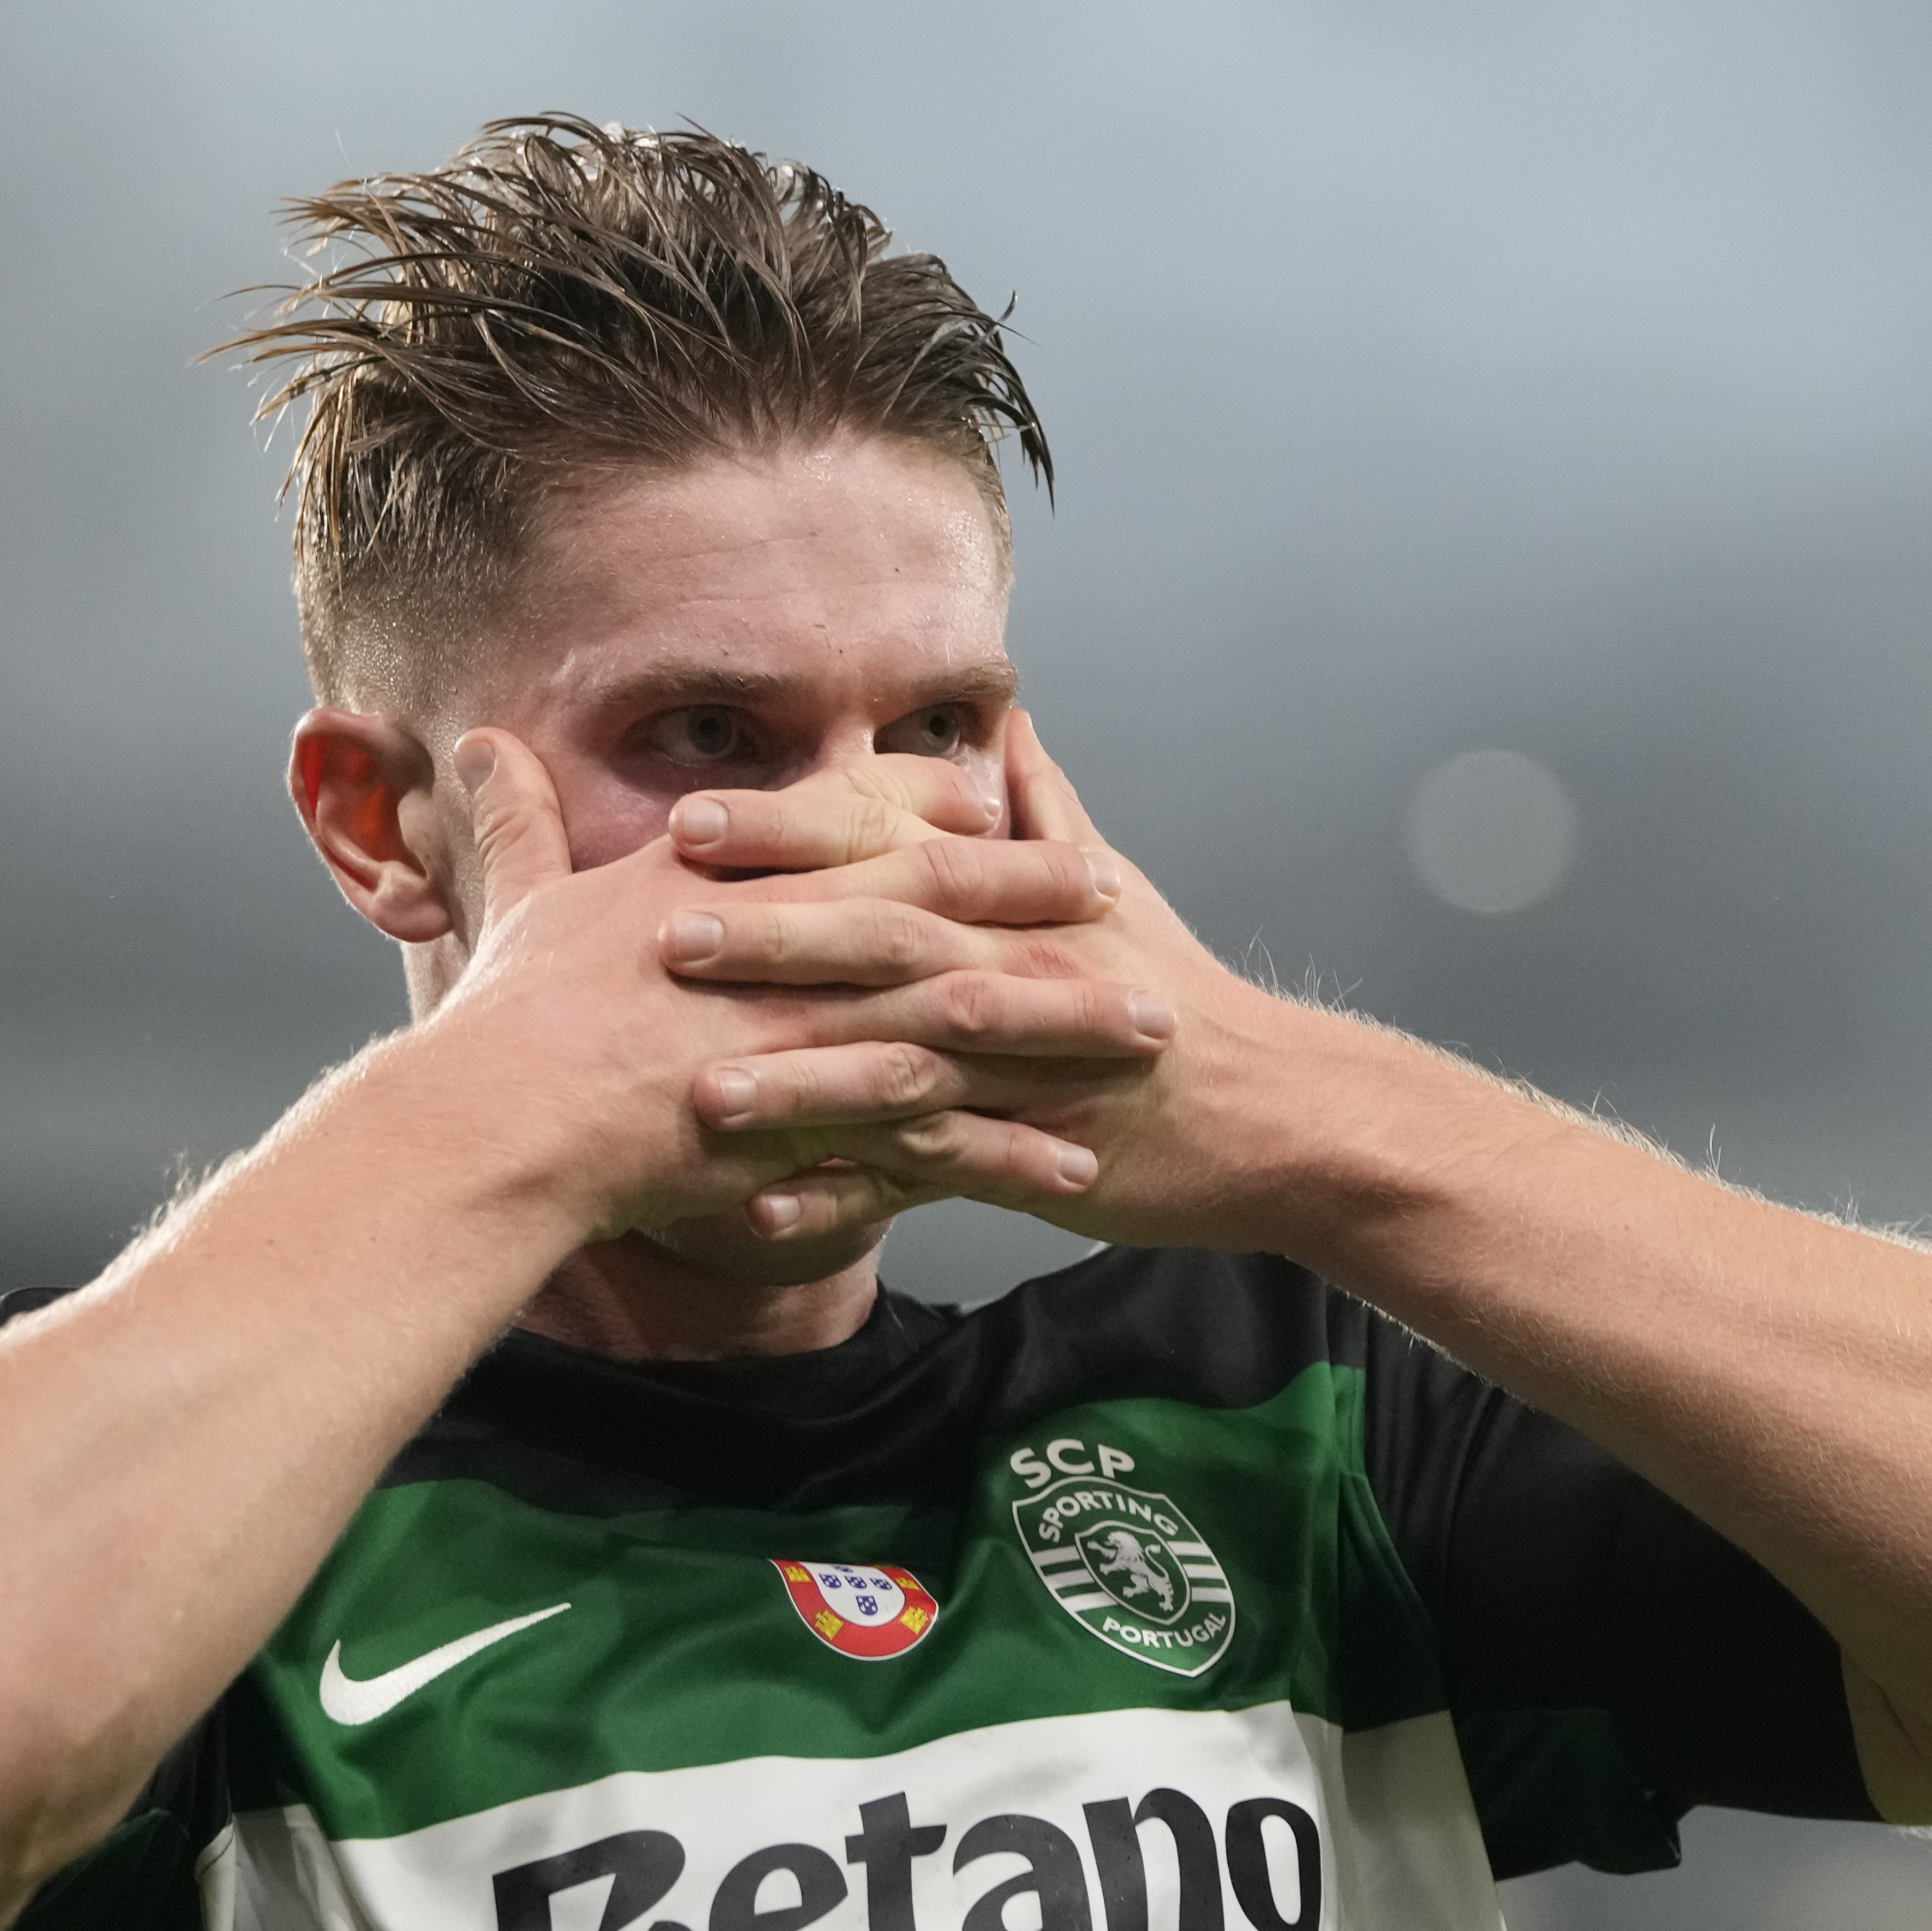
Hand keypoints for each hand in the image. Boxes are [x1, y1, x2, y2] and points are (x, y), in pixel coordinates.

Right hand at [426, 730, 1157, 1244]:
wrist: (507, 1121)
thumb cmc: (511, 1016)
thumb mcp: (518, 897)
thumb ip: (518, 820)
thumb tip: (478, 744)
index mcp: (737, 876)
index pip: (866, 818)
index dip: (941, 806)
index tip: (1006, 797)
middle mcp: (795, 942)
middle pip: (947, 905)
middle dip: (1042, 900)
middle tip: (1122, 896)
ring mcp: (819, 1033)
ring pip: (974, 1018)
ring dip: (1066, 1025)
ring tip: (1150, 1031)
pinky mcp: (828, 1128)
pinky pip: (944, 1139)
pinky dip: (1015, 1149)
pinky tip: (1081, 1162)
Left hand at [661, 713, 1347, 1251]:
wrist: (1268, 1107)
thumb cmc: (1172, 991)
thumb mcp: (1109, 883)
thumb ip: (1039, 805)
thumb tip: (1006, 717)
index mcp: (1010, 898)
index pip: (887, 845)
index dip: (789, 832)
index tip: (690, 824)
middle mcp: (1009, 969)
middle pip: (880, 941)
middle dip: (772, 937)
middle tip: (663, 936)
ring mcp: (1019, 1067)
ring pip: (895, 1067)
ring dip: (794, 1083)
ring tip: (696, 1096)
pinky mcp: (1027, 1156)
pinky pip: (924, 1181)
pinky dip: (847, 1199)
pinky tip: (762, 1213)